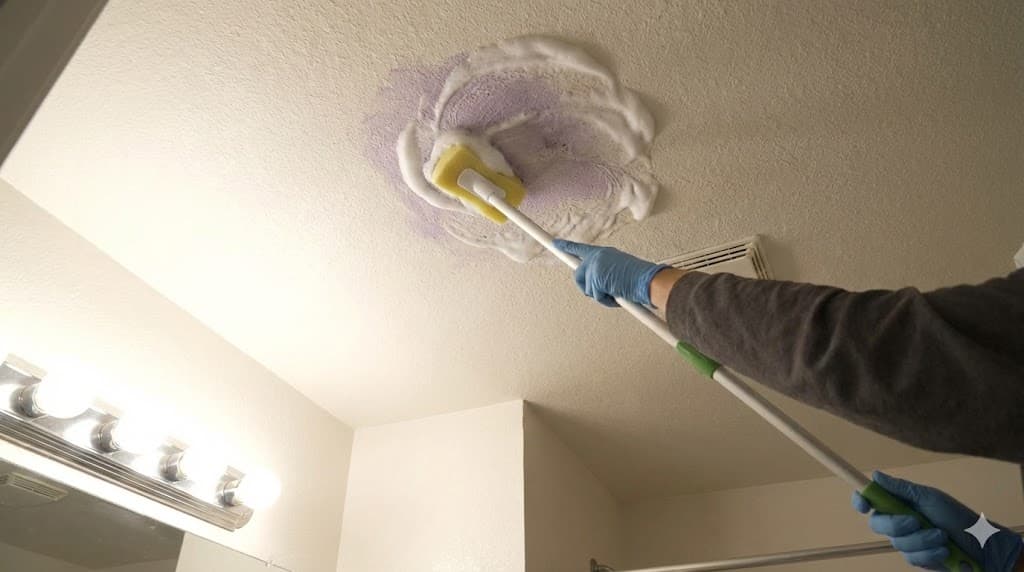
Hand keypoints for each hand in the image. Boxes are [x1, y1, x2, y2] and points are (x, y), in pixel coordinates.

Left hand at [553, 240, 666, 306]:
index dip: (567, 246)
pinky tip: (618, 295)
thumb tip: (597, 287)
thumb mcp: (620, 269)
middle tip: (602, 292)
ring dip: (602, 296)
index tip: (556, 243)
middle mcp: (597, 257)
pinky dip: (607, 300)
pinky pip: (596, 297)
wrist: (648, 279)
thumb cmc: (639, 276)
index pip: (580, 248)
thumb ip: (605, 273)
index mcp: (604, 252)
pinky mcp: (596, 279)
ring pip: (588, 289)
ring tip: (617, 291)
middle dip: (587, 287)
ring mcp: (595, 268)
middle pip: (578, 275)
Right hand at [852, 472, 1022, 570]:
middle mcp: (899, 522)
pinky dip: (929, 553)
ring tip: (942, 537)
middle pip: (877, 524)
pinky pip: (911, 558)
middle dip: (897, 525)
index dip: (860, 501)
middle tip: (917, 522)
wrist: (982, 545)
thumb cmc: (957, 516)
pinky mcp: (917, 559)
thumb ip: (901, 489)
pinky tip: (944, 550)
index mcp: (900, 503)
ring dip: (922, 540)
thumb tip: (875, 475)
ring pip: (897, 543)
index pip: (870, 500)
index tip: (864, 505)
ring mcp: (907, 541)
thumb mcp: (930, 497)